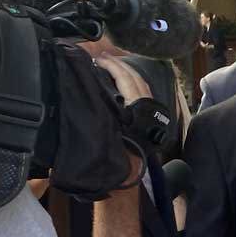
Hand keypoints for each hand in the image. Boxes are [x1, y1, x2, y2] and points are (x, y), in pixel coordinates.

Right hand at [95, 53, 148, 181]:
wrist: (132, 177)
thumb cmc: (116, 156)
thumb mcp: (103, 131)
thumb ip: (97, 110)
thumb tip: (82, 91)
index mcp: (137, 107)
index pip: (125, 78)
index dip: (111, 66)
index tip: (97, 59)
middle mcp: (147, 107)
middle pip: (135, 78)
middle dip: (119, 66)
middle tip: (103, 58)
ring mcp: (152, 112)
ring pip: (141, 85)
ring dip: (127, 74)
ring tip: (111, 67)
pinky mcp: (153, 118)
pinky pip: (144, 94)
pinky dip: (133, 84)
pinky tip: (123, 84)